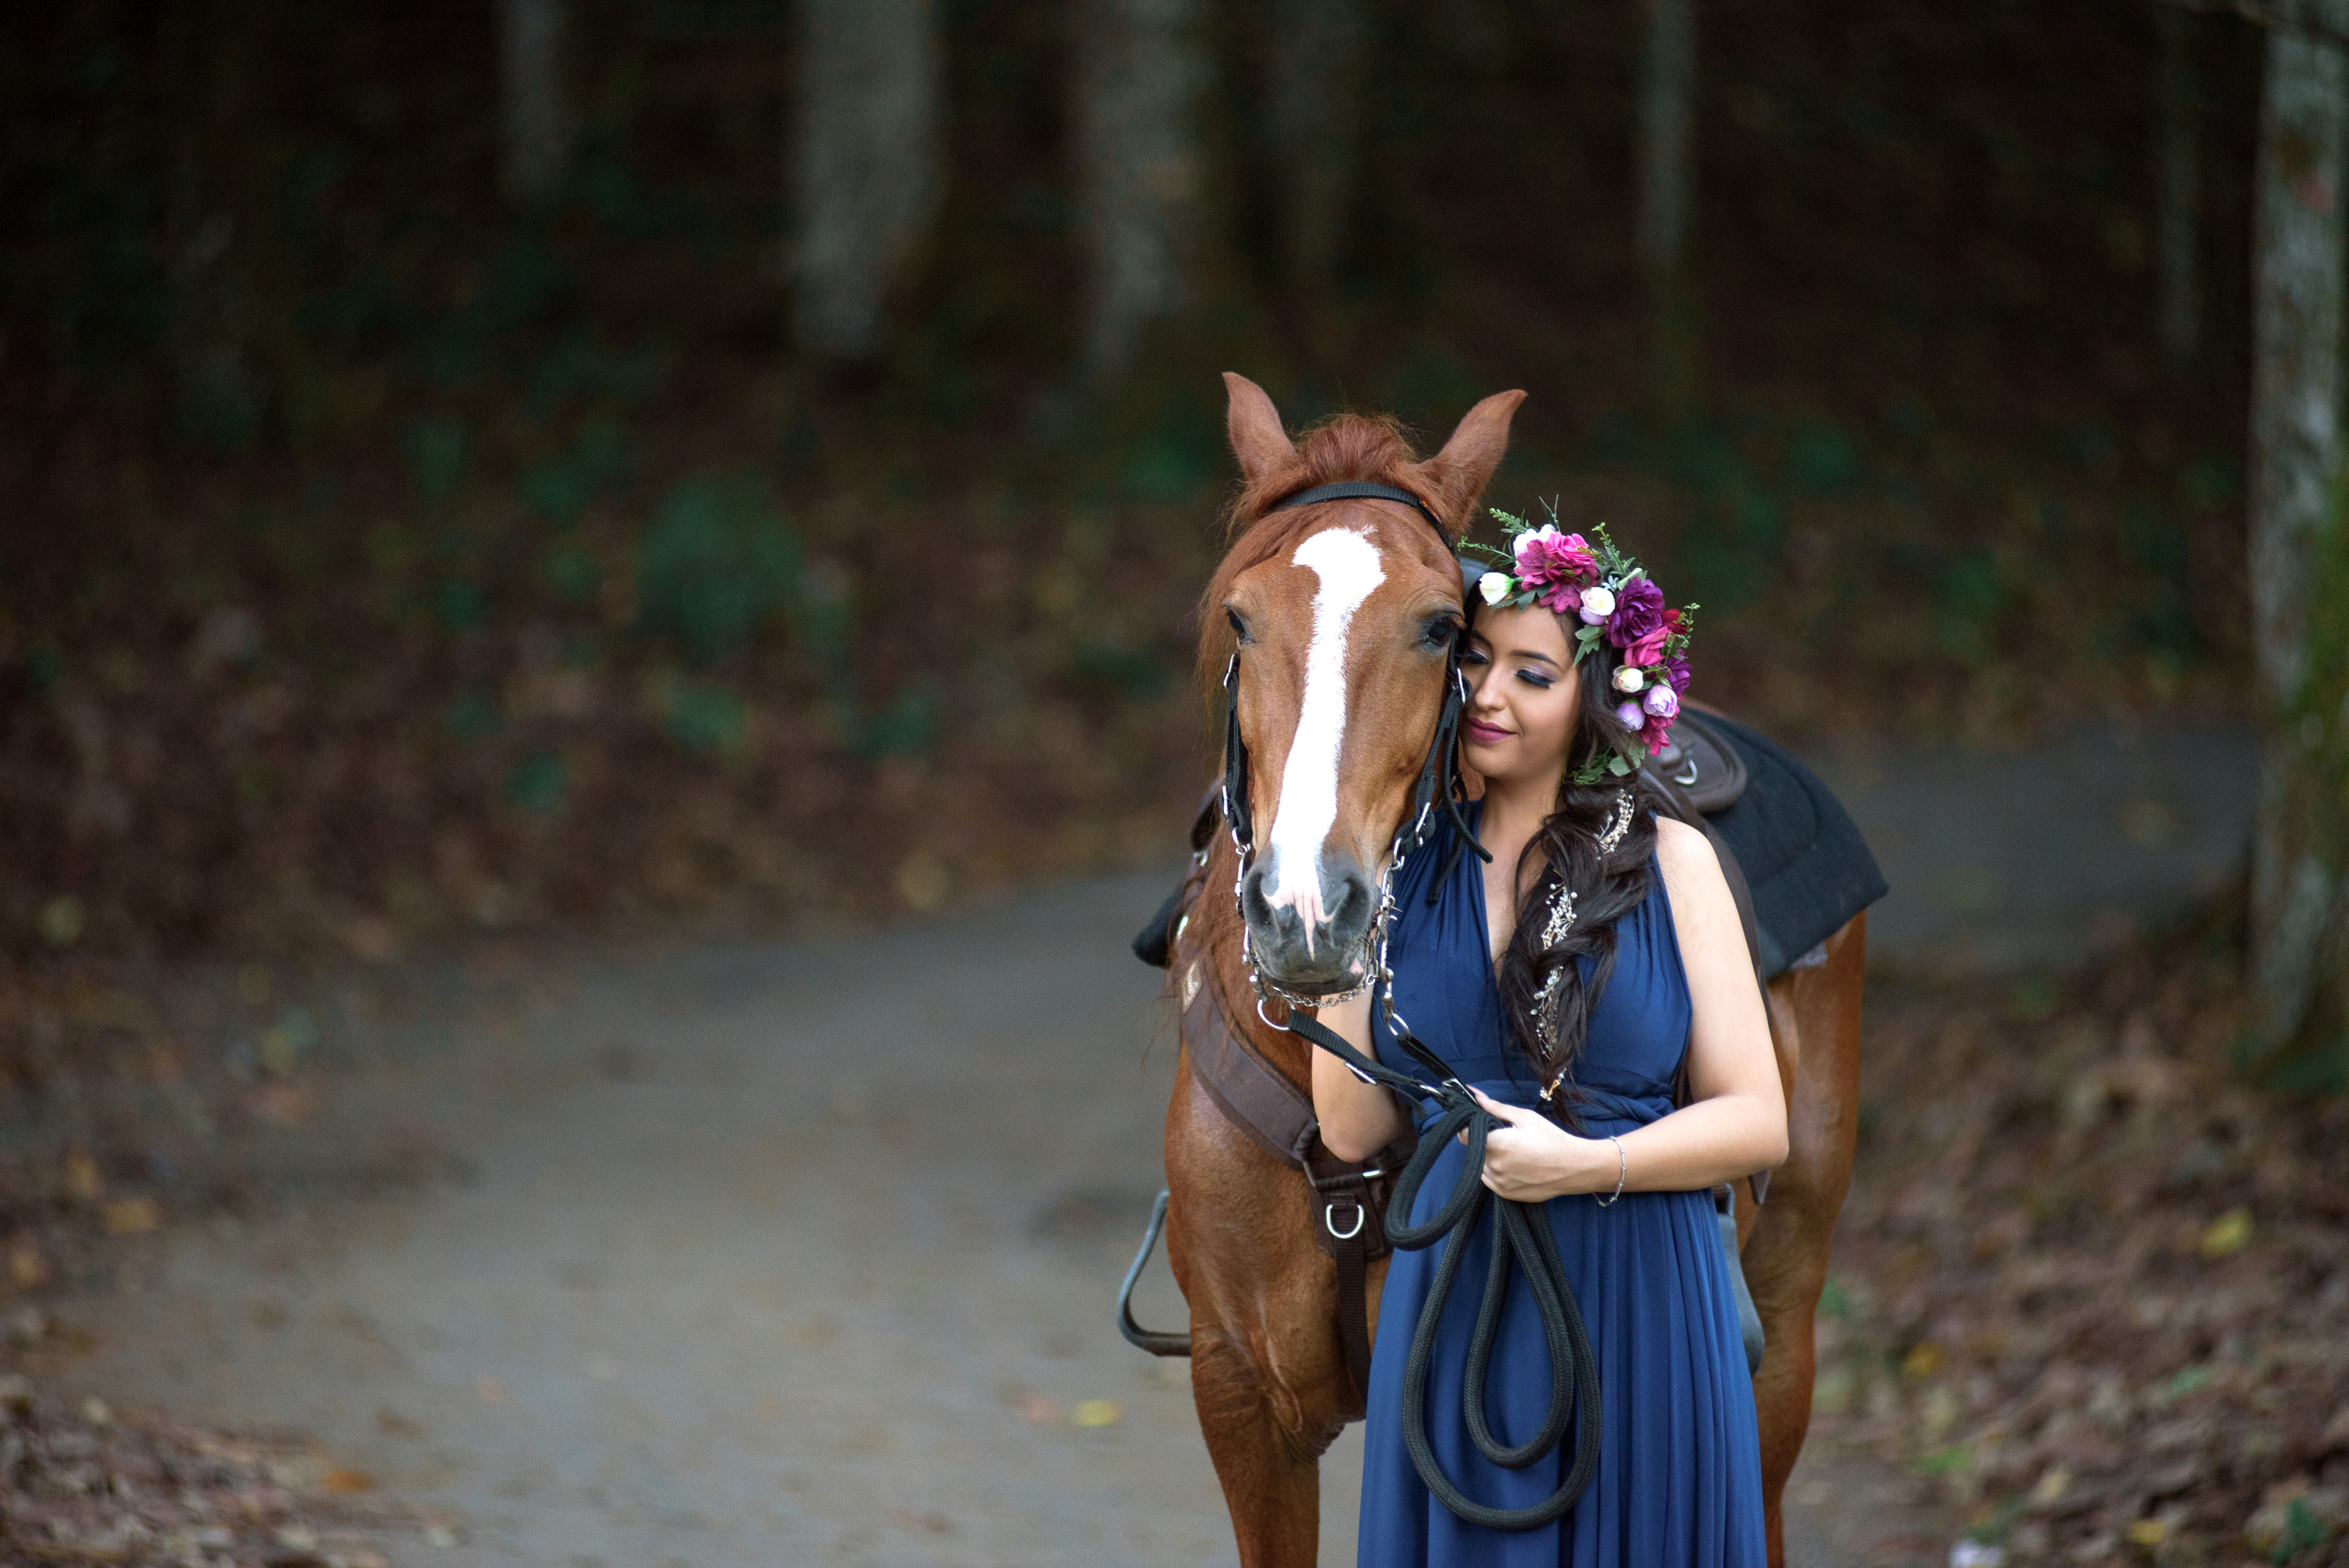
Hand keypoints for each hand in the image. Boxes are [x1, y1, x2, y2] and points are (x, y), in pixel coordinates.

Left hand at [1467, 1088, 1606, 1201]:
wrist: (1573, 1167)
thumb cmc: (1551, 1139)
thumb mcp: (1525, 1118)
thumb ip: (1496, 1108)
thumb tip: (1474, 1096)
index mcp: (1498, 1144)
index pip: (1465, 1135)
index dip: (1469, 1127)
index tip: (1480, 1125)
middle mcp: (1495, 1166)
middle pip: (1474, 1150)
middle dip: (1484, 1141)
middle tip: (1504, 1137)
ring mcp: (1499, 1183)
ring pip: (1481, 1166)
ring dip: (1489, 1158)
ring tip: (1512, 1152)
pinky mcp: (1505, 1194)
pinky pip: (1490, 1180)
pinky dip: (1496, 1172)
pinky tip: (1515, 1165)